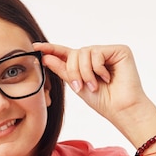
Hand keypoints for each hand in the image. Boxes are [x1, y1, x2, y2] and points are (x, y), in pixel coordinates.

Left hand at [33, 42, 149, 125]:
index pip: (66, 53)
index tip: (35, 47)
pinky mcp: (119, 50)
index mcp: (85, 64)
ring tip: (94, 85)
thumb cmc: (103, 101)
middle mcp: (96, 55)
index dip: (51, 49)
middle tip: (80, 87)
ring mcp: (108, 52)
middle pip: (74, 53)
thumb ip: (63, 70)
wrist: (120, 109)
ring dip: (85, 72)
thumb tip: (46, 57)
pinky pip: (97, 53)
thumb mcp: (77, 85)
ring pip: (84, 52)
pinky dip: (98, 68)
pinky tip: (108, 78)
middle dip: (74, 72)